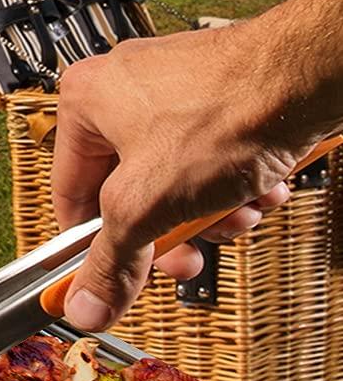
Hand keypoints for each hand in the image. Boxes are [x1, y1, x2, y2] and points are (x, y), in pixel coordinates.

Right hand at [51, 33, 298, 331]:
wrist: (309, 75)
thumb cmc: (228, 113)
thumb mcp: (150, 205)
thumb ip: (113, 261)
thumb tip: (86, 305)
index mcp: (84, 102)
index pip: (70, 195)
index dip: (93, 247)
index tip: (111, 282)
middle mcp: (122, 90)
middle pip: (130, 191)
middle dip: (169, 230)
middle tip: (188, 257)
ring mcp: (172, 89)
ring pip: (176, 178)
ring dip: (209, 211)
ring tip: (237, 211)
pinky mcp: (216, 94)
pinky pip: (210, 157)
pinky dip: (233, 182)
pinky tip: (259, 187)